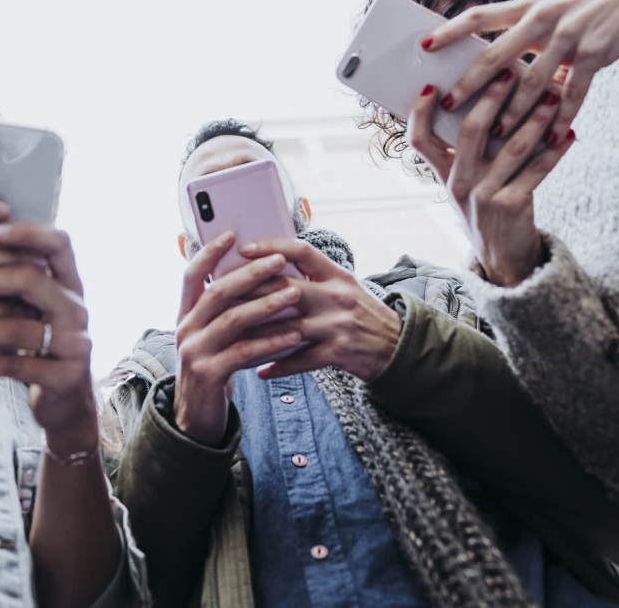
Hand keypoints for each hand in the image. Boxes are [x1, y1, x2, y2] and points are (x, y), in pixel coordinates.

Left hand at [0, 223, 100, 452]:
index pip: (57, 243)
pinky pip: (14, 365)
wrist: (64, 399)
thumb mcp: (29, 307)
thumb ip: (8, 279)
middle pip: (33, 279)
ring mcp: (76, 342)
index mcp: (69, 282)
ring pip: (18, 327)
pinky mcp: (64, 376)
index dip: (27, 232)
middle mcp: (77, 307)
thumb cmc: (34, 343)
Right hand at [172, 231, 306, 444]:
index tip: (232, 233)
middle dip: (250, 274)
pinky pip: (244, 352)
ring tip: (294, 293)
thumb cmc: (215, 366)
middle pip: (217, 292)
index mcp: (185, 314)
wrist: (197, 417)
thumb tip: (260, 275)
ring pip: (232, 320)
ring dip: (266, 304)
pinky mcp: (208, 374)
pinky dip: (271, 342)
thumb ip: (227, 310)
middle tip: (280, 261)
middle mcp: (185, 329)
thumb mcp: (214, 335)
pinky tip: (294, 335)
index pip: (192, 275)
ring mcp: (194, 352)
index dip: (209, 253)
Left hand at [233, 239, 400, 381]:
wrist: (398, 347)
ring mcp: (338, 324)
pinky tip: (259, 371)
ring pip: (286, 327)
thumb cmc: (363, 314)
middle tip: (221, 295)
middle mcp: (337, 296)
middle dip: (250, 292)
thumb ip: (314, 276)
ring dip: (256, 334)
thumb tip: (271, 264)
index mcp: (337, 274)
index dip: (271, 247)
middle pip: (286, 289)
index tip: (243, 249)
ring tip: (230, 337)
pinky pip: (300, 360)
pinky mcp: (338, 353)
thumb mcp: (344, 287)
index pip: (301, 251)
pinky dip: (278, 366)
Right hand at [406, 70, 575, 286]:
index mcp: (443, 174)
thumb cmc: (487, 209)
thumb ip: (469, 152)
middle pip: (469, 131)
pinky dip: (556, 151)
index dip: (420, 112)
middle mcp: (458, 183)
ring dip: (535, 118)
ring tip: (552, 96)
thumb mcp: (467, 184)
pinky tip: (569, 134)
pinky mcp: (511, 206)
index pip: (419, 140)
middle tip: (509, 72)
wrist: (504, 259)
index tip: (432, 85)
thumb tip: (488, 102)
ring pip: (510, 147)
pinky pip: (537, 170)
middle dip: (490, 97)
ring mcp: (483, 196)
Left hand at [421, 0, 618, 141]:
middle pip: (496, 54)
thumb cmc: (595, 4)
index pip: (480, 15)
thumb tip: (496, 62)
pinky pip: (573, 93)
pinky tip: (551, 138)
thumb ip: (527, 32)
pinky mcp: (595, 54)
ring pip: (531, 81)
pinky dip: (560, 118)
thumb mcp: (556, 8)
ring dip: (512, 112)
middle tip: (449, 103)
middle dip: (470, 83)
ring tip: (494, 136)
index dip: (449, 30)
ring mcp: (570, 36)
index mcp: (529, 6)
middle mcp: (544, 18)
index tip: (423, 45)